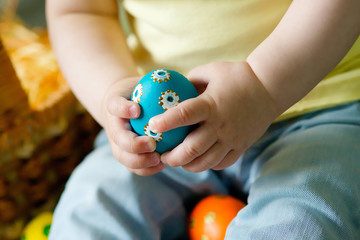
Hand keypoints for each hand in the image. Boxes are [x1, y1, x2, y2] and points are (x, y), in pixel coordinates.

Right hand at [102, 78, 165, 175]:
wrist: (126, 107)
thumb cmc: (142, 92)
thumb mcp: (147, 82)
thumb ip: (160, 82)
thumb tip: (186, 80)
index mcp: (115, 106)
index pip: (114, 105)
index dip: (123, 108)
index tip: (136, 109)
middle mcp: (113, 126)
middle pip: (117, 138)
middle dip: (133, 144)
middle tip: (152, 144)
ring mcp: (117, 143)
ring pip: (122, 156)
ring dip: (140, 161)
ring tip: (159, 160)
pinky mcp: (125, 155)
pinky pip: (133, 166)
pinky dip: (146, 168)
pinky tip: (162, 165)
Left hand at [149, 62, 280, 171]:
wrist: (270, 88)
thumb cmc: (238, 76)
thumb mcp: (211, 71)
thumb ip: (190, 81)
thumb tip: (171, 90)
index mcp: (211, 105)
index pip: (184, 115)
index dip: (166, 122)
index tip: (151, 127)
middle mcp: (221, 125)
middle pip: (192, 149)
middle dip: (173, 157)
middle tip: (162, 156)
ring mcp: (232, 139)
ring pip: (206, 161)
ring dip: (188, 165)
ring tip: (177, 162)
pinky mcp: (241, 146)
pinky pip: (222, 163)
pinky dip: (207, 165)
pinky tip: (199, 161)